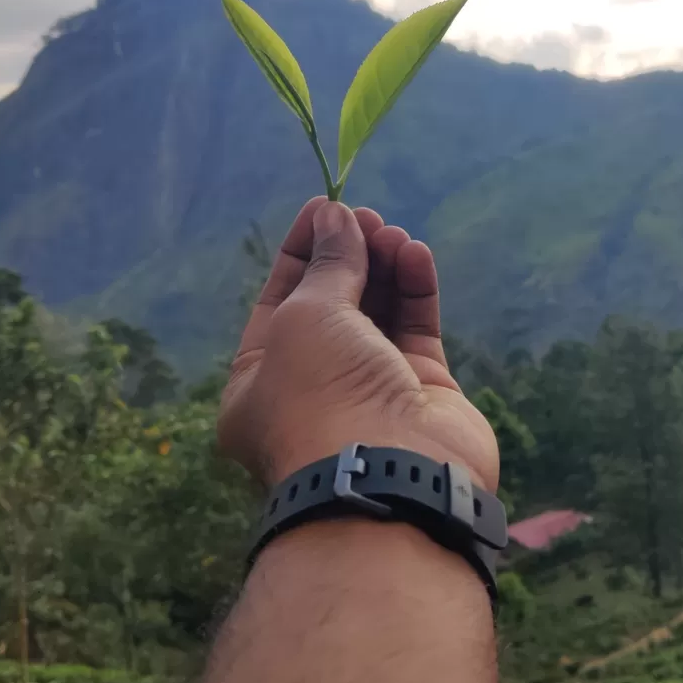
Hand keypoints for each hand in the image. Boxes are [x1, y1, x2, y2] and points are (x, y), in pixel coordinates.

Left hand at [218, 197, 499, 491]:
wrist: (387, 475)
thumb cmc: (321, 394)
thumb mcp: (306, 317)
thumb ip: (328, 265)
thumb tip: (338, 218)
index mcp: (260, 381)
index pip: (279, 301)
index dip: (303, 250)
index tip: (328, 206)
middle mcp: (314, 387)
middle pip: (333, 305)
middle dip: (349, 257)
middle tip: (369, 219)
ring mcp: (370, 391)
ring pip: (379, 315)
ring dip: (384, 269)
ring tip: (395, 236)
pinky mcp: (423, 393)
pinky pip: (417, 331)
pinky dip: (416, 291)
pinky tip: (416, 255)